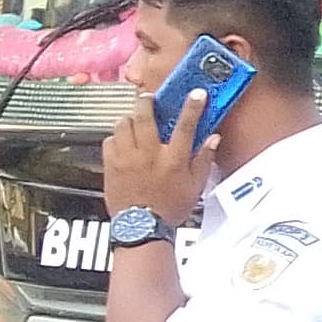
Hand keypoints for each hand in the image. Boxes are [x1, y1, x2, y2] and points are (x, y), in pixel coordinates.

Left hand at [102, 94, 215, 225]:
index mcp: (174, 159)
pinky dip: (115, 137)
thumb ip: (204, 159)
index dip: (193, 106)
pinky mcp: (110, 165)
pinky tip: (121, 142)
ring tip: (134, 121)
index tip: (196, 94)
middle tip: (149, 99)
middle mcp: (149, 154)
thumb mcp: (195, 186)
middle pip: (145, 116)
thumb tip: (213, 139)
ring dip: (129, 119)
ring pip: (123, 124)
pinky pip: (108, 140)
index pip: (186, 125)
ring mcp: (127, 158)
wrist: (140, 227)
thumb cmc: (169, 208)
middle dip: (147, 102)